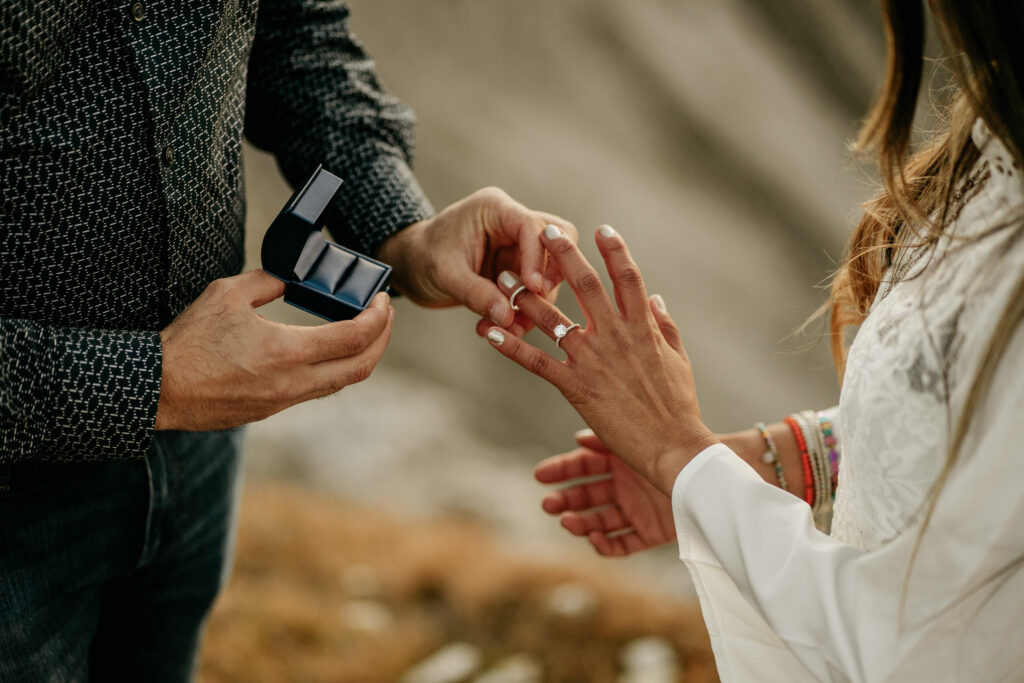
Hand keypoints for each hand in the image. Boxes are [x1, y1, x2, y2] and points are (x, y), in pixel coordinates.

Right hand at [156, 270, 393, 430]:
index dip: (378, 318)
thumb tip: (294, 275)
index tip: (383, 301)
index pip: (354, 337)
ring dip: (360, 358)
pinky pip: (315, 391)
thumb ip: (270, 281)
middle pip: (360, 367)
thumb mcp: (228, 294)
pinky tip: (327, 352)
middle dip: (381, 341)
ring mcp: (283, 401)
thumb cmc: (189, 341)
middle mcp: (293, 382)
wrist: (159, 388)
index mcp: (287, 352)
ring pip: (340, 383)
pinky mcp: (270, 410)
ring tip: (364, 332)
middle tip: (385, 317)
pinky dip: (333, 370)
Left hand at [375, 187, 576, 334]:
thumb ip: (477, 294)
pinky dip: (521, 312)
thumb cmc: (422, 258)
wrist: (410, 268)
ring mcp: (516, 247)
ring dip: (534, 302)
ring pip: (548, 272)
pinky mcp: (515, 269)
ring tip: (509, 327)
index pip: (532, 226)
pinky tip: (500, 327)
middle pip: (556, 242)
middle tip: (534, 303)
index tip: (533, 288)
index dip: (539, 257)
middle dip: (549, 276)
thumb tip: (508, 317)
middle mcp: (511, 224)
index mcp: (495, 209)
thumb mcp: (446, 274)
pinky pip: (532, 291)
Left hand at [486, 224, 717, 494]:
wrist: (674, 447)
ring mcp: (594, 360)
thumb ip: (665, 325)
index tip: (601, 229)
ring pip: (553, 318)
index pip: (628, 278)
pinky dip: (509, 345)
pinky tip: (487, 331)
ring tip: (504, 275)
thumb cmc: (680, 406)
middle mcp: (616, 336)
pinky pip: (536, 361)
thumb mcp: (679, 359)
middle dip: (564, 255)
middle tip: (545, 229)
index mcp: (643, 327)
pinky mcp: (576, 387)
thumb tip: (656, 296)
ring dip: (525, 295)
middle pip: (586, 285)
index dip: (614, 250)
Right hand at [535, 429, 676, 555]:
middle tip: (548, 504)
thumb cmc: (682, 448)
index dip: (561, 471)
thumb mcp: (642, 438)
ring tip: (567, 522)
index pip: (583, 467)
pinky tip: (595, 539)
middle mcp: (625, 486)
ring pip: (600, 521)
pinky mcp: (652, 532)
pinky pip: (624, 543)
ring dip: (581, 523)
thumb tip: (579, 440)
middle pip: (587, 496)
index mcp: (620, 460)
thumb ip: (611, 439)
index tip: (540, 476)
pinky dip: (607, 545)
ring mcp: (637, 510)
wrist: (718, 472)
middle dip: (565, 500)